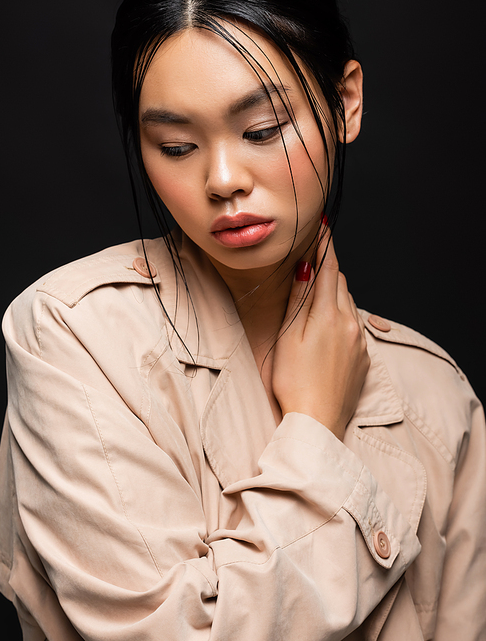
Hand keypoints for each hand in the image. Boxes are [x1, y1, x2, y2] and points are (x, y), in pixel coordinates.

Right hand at [272, 234, 369, 439]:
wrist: (317, 422)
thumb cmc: (293, 382)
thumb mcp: (288, 337)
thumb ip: (298, 301)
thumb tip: (305, 268)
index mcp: (329, 315)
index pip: (330, 270)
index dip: (326, 247)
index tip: (324, 229)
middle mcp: (350, 324)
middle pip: (341, 285)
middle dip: (330, 268)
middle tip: (317, 256)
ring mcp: (359, 342)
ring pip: (349, 304)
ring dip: (336, 292)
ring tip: (321, 288)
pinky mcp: (363, 359)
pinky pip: (355, 325)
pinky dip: (343, 315)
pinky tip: (330, 324)